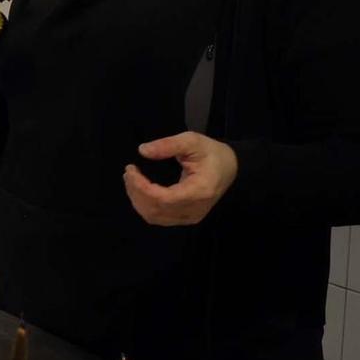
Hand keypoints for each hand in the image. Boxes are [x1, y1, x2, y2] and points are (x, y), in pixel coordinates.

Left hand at [123, 132, 238, 225]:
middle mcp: (195, 209)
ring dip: (138, 200)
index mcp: (199, 191)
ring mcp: (191, 216)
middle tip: (129, 172)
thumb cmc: (211, 153)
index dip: (141, 187)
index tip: (131, 169)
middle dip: (136, 191)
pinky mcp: (186, 218)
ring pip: (154, 217)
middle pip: (155, 210)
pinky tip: (140, 191)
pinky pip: (159, 218)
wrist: (230, 167)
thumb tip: (142, 150)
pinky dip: (145, 206)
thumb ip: (168, 145)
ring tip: (131, 180)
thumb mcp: (192, 141)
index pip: (163, 198)